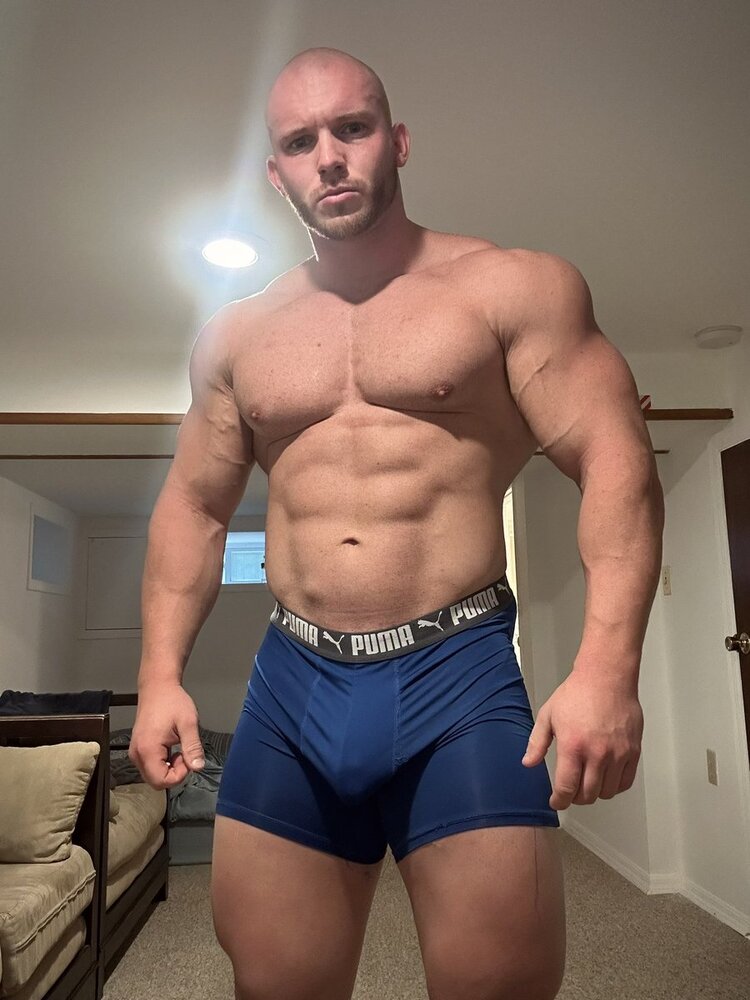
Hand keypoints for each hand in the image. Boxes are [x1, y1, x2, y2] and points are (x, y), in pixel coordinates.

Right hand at [128, 683, 205, 790]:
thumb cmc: (172, 701)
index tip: (187, 757)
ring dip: (169, 768)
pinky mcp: (138, 749)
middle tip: (184, 753)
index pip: (161, 781)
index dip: (179, 775)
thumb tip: (198, 767)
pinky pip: (150, 766)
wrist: (157, 687)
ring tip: (178, 747)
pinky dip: (162, 763)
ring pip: (153, 775)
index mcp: (148, 750)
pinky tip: (171, 747)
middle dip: (174, 773)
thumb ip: (193, 747)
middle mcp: (137, 754)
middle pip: (156, 781)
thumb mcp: (188, 723)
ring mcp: (135, 752)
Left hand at [521, 668, 642, 809]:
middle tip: (571, 792)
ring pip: (607, 792)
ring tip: (588, 784)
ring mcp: (618, 754)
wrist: (606, 677)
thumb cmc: (577, 693)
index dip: (560, 801)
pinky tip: (606, 778)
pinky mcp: (633, 751)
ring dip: (595, 793)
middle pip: (588, 794)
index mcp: (573, 746)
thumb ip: (537, 742)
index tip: (556, 802)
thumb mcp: (548, 715)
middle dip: (576, 798)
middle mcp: (597, 754)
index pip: (567, 788)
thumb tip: (528, 763)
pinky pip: (625, 782)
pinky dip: (615, 786)